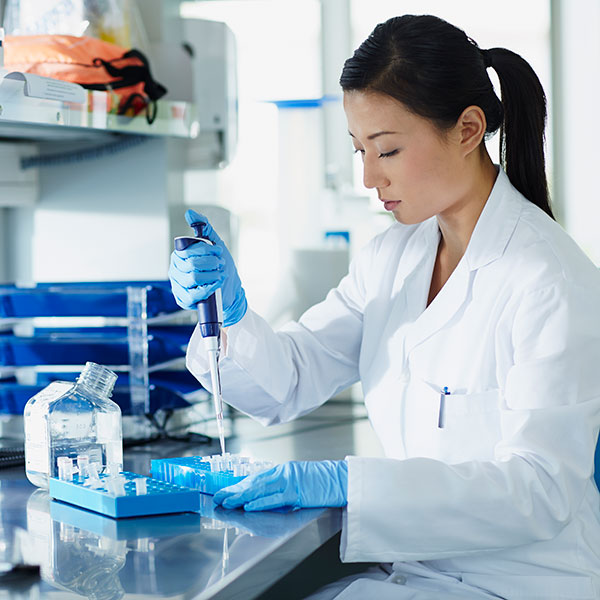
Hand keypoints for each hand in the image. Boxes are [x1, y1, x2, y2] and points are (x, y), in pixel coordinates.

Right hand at [169, 209, 247, 325]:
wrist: (230, 290)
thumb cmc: (220, 267)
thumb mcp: (215, 245)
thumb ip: (204, 228)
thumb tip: (190, 213)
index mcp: (179, 255)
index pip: (188, 250)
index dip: (206, 250)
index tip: (219, 252)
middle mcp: (175, 270)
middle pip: (191, 264)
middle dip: (211, 264)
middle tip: (220, 265)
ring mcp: (178, 286)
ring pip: (193, 278)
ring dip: (212, 276)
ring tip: (220, 275)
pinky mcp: (183, 300)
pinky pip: (193, 295)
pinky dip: (208, 289)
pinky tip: (216, 285)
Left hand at [213, 460, 347, 510]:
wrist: (343, 480)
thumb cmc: (324, 482)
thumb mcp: (300, 481)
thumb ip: (283, 487)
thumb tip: (265, 498)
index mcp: (284, 471)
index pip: (256, 478)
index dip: (239, 485)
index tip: (225, 491)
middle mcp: (284, 473)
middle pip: (254, 482)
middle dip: (235, 490)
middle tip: (218, 497)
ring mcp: (291, 481)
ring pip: (261, 489)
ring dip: (241, 496)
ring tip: (226, 502)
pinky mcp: (298, 491)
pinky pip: (275, 498)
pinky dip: (261, 502)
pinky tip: (248, 505)